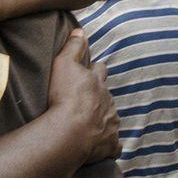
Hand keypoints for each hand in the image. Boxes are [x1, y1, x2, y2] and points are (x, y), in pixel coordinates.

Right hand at [48, 30, 120, 163]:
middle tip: (88, 100)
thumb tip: (80, 30)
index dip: (94, 70)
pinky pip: (114, 145)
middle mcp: (108, 101)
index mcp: (97, 82)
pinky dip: (109, 145)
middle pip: (107, 94)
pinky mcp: (110, 143)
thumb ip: (73, 47)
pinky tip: (103, 147)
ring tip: (91, 124)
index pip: (99, 70)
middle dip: (100, 96)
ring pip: (111, 117)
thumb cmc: (64, 97)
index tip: (89, 72)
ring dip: (103, 119)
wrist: (70, 131)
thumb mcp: (64, 64)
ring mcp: (111, 123)